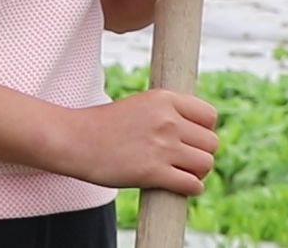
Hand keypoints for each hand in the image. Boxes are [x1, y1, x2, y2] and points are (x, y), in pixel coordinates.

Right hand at [54, 90, 218, 194]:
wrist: (75, 140)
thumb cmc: (104, 124)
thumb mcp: (140, 105)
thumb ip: (168, 112)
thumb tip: (198, 130)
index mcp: (164, 99)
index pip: (209, 115)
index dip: (204, 129)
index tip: (191, 137)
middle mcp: (167, 120)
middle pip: (212, 142)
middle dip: (201, 153)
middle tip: (184, 158)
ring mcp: (162, 147)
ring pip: (206, 164)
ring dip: (198, 172)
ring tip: (181, 172)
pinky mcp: (154, 172)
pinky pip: (192, 185)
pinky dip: (190, 188)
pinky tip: (178, 185)